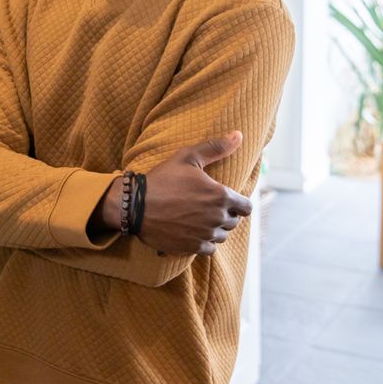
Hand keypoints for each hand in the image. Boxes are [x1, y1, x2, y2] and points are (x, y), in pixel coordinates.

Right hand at [141, 131, 250, 255]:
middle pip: (234, 222)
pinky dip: (204, 241)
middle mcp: (217, 218)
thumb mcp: (188, 157)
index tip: (227, 199)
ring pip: (221, 235)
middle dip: (225, 214)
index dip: (239, 203)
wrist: (136, 205)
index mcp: (221, 196)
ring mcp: (205, 234)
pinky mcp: (193, 247)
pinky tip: (193, 231)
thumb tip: (239, 135)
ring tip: (200, 219)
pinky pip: (209, 248)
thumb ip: (216, 147)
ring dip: (215, 228)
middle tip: (208, 206)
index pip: (247, 208)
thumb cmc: (163, 178)